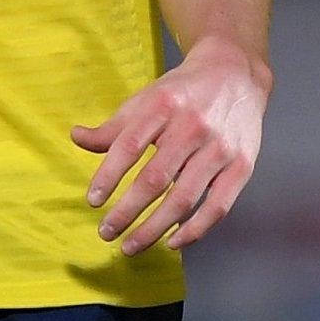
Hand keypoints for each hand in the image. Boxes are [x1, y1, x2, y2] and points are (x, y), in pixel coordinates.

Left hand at [74, 35, 271, 253]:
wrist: (237, 75)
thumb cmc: (185, 92)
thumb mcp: (147, 98)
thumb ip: (114, 125)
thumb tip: (77, 137)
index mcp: (164, 106)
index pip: (130, 146)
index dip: (108, 176)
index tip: (93, 200)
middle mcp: (194, 127)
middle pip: (155, 178)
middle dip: (126, 211)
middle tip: (106, 232)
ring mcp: (220, 148)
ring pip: (183, 198)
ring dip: (153, 228)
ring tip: (129, 246)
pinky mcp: (242, 166)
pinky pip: (217, 206)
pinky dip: (194, 230)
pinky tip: (173, 242)